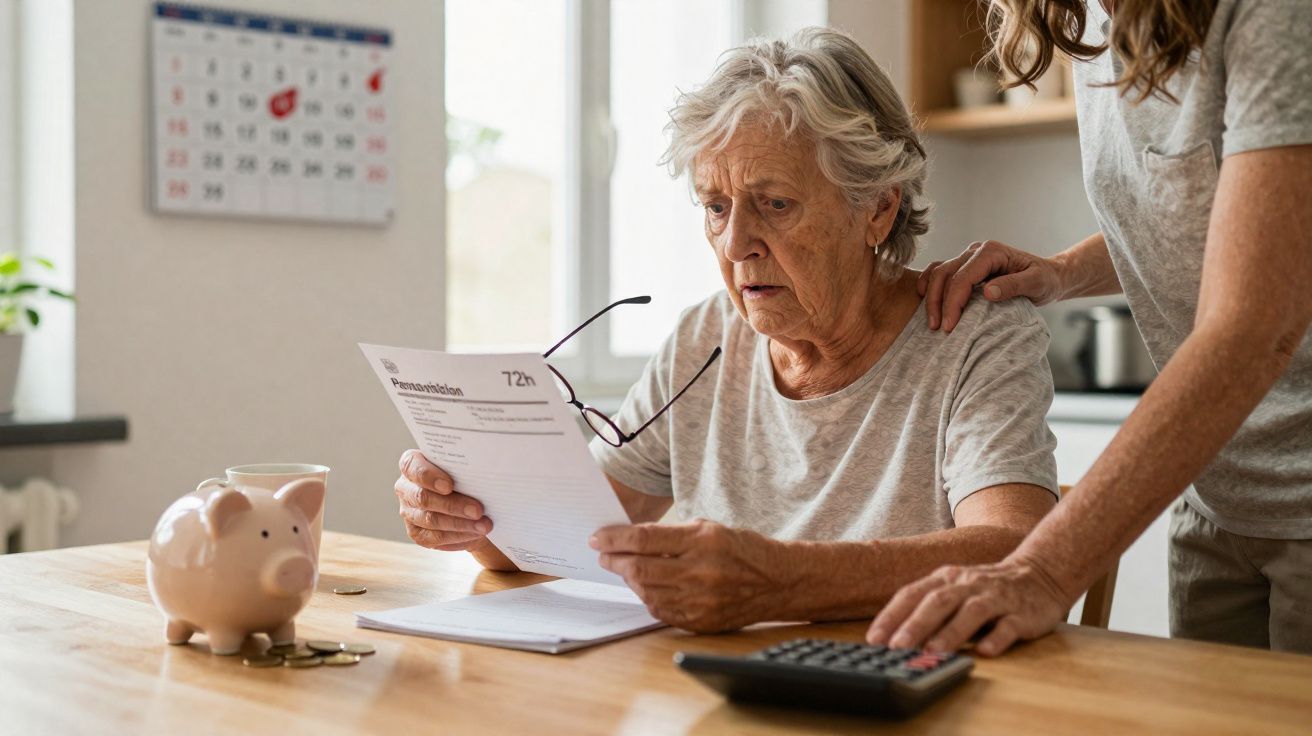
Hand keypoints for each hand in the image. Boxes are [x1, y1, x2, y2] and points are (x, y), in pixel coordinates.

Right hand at [395, 449, 492, 551]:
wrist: (468, 503)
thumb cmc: (465, 477)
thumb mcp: (465, 467)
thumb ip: (465, 466)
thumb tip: (485, 470)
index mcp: (412, 464)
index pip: (412, 466)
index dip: (429, 476)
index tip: (449, 485)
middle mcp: (405, 487)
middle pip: (423, 498)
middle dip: (453, 505)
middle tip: (478, 510)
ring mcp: (408, 512)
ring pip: (430, 520)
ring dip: (460, 524)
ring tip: (484, 525)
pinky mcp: (416, 533)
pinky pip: (435, 538)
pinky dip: (458, 536)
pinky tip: (475, 533)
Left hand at [590, 519, 783, 632]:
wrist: (777, 582)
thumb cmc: (741, 549)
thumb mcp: (709, 528)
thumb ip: (671, 535)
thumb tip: (629, 540)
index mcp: (702, 542)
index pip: (645, 539)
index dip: (615, 539)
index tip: (598, 538)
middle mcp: (700, 572)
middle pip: (640, 568)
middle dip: (615, 561)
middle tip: (604, 555)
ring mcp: (700, 601)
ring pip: (646, 591)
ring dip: (630, 579)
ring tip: (625, 569)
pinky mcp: (699, 622)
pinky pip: (660, 611)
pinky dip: (648, 597)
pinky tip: (647, 587)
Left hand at [866, 557, 1071, 656]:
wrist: (1040, 575)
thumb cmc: (985, 589)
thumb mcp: (954, 590)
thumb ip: (928, 610)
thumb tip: (893, 640)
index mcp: (946, 578)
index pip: (912, 593)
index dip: (892, 616)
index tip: (874, 639)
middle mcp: (968, 584)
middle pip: (938, 601)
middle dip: (916, 624)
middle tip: (897, 647)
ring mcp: (996, 598)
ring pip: (972, 612)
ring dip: (951, 632)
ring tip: (933, 651)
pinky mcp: (1022, 614)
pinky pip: (1009, 625)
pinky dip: (996, 638)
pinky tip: (984, 651)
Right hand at [919, 240, 1064, 332]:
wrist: (1049, 276)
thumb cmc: (1045, 280)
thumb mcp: (1037, 283)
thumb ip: (1014, 285)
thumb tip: (987, 292)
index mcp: (991, 252)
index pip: (963, 277)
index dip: (953, 302)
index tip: (950, 326)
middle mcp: (976, 251)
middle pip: (945, 274)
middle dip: (937, 302)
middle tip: (938, 328)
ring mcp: (968, 257)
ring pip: (938, 273)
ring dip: (931, 297)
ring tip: (932, 322)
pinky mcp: (965, 266)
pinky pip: (940, 271)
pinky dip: (929, 284)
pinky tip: (925, 300)